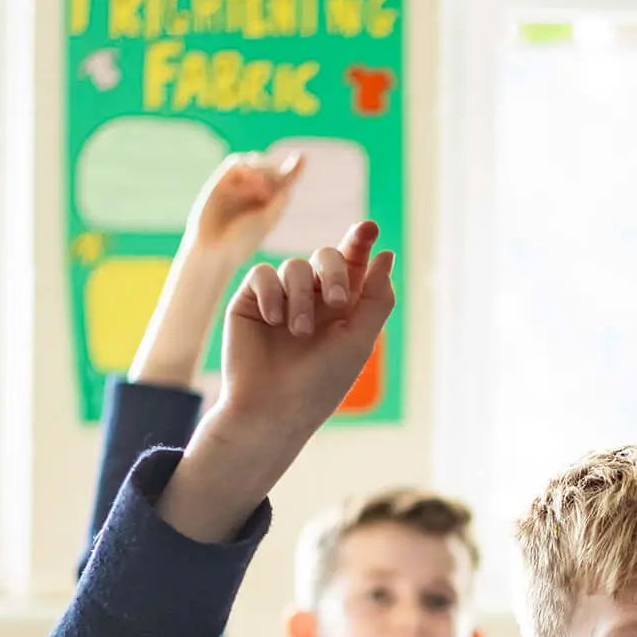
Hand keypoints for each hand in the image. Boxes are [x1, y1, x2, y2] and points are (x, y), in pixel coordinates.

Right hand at [154, 220, 395, 543]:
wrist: (273, 408)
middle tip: (340, 302)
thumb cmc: (320, 383)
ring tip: (298, 332)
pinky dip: (272, 293)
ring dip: (302, 297)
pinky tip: (273, 320)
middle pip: (327, 256)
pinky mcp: (250, 300)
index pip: (353, 264)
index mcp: (342, 308)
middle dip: (337, 271)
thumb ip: (376, 298)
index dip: (360, 242)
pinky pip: (263, 273)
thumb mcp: (359, 341)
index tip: (370, 228)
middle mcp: (313, 299)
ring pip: (295, 266)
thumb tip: (386, 255)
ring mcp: (281, 298)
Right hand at [189, 150, 304, 258]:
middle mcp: (253, 192)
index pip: (284, 180)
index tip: (301, 157)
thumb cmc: (242, 241)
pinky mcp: (221, 182)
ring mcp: (237, 186)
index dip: (294, 168)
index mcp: (269, 203)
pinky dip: (248, 170)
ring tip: (264, 193)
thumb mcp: (267, 219)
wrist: (214, 248)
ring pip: (254, 162)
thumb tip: (290, 179)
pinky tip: (254, 185)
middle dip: (275, 175)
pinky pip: (236, 164)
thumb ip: (280, 199)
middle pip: (270, 169)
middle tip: (271, 195)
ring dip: (263, 171)